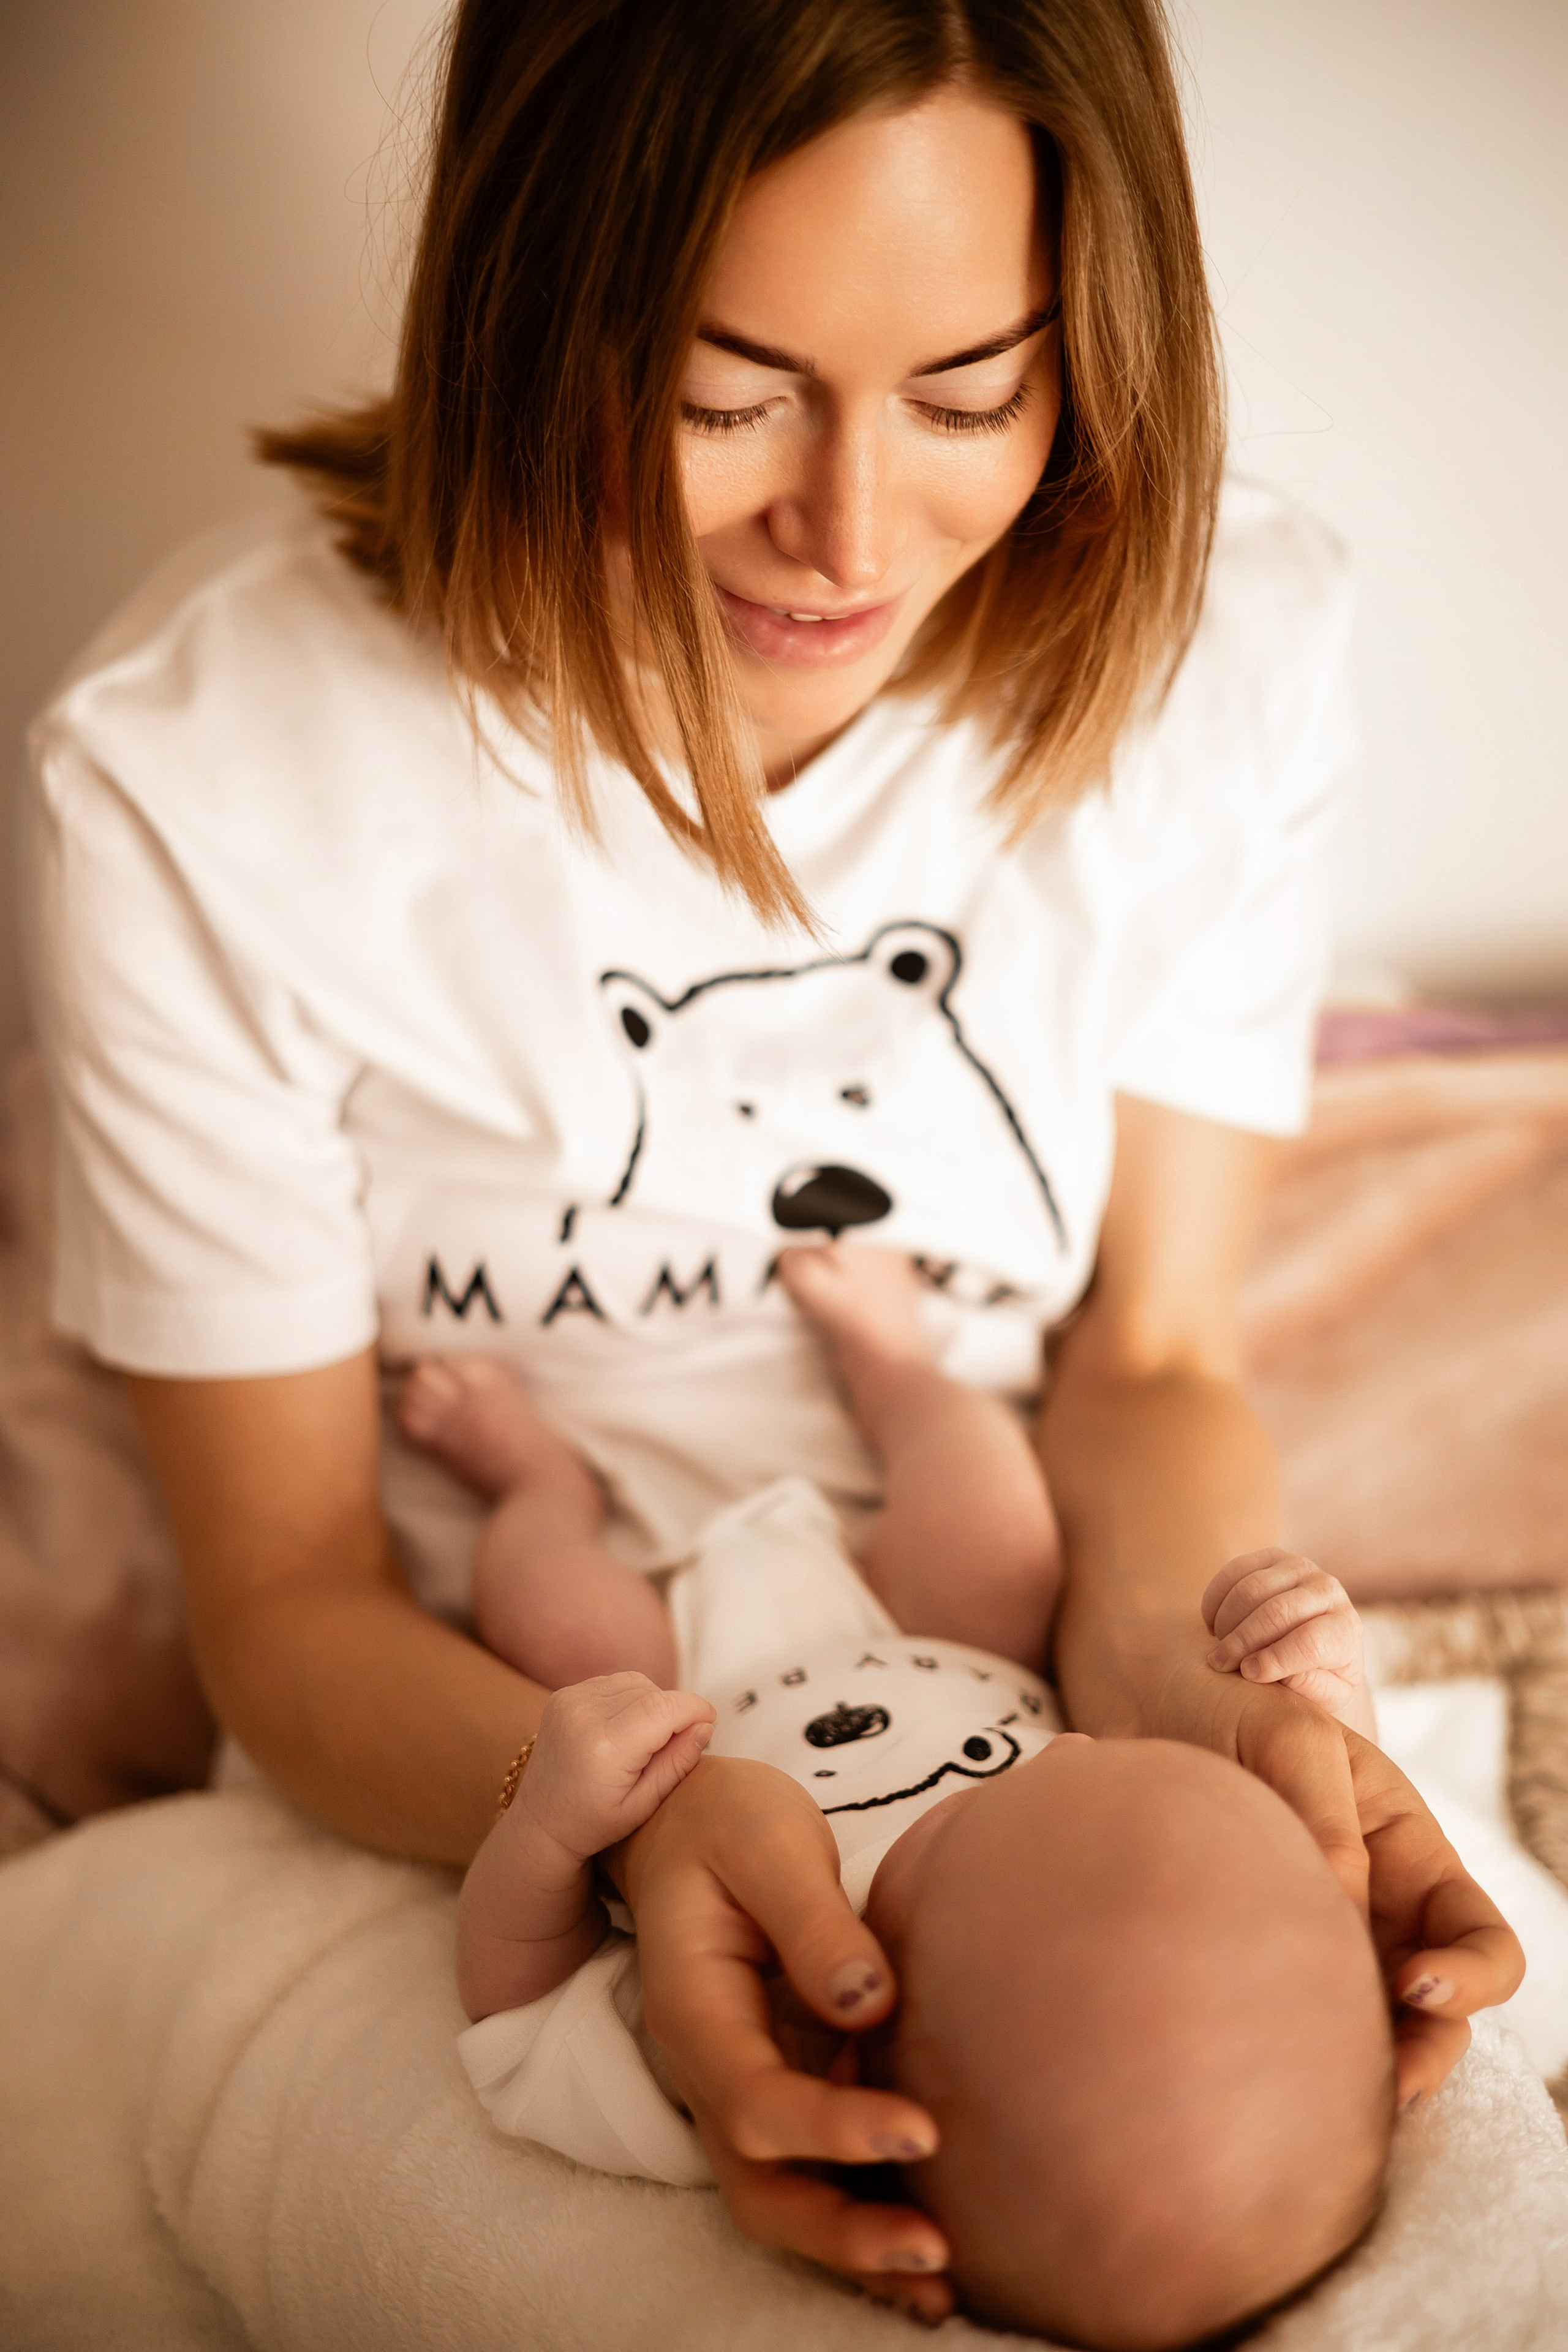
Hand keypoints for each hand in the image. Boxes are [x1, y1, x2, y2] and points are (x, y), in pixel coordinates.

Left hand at [520, 1673, 715, 1866]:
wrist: (539, 1824)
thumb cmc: (593, 1823)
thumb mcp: (642, 1806)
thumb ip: (676, 1764)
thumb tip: (706, 1725)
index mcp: (604, 1748)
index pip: (664, 1707)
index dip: (694, 1708)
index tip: (711, 1721)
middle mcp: (583, 1715)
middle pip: (652, 1692)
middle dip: (673, 1711)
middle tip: (673, 1745)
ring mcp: (568, 1701)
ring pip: (634, 1682)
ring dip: (651, 1702)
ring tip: (645, 1739)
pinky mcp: (562, 1696)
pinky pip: (612, 1683)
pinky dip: (628, 1699)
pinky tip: (623, 1728)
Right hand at [610, 1754, 954, 2325]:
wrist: (681, 1822)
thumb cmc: (726, 1823)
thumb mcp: (766, 1842)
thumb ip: (812, 1920)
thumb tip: (869, 2001)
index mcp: (693, 2009)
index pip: (756, 2100)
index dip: (835, 2129)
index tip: (922, 2130)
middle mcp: (706, 2069)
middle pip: (757, 2185)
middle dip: (842, 2232)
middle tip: (937, 2250)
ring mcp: (738, 2086)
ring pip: (778, 2199)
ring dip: (852, 2248)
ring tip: (941, 2284)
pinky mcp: (780, 2086)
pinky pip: (807, 2174)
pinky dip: (860, 2217)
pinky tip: (926, 2253)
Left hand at [1148, 1658, 1523, 2106]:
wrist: (1149, 1709)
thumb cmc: (1234, 1710)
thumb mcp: (1289, 1738)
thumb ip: (1326, 1819)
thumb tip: (1343, 1913)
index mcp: (1408, 1853)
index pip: (1481, 1936)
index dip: (1473, 1975)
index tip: (1414, 1981)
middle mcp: (1382, 1914)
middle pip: (1441, 2015)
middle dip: (1426, 2054)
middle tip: (1386, 2080)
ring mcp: (1328, 1946)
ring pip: (1373, 2038)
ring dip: (1365, 2074)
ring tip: (1322, 2097)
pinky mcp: (1264, 1968)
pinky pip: (1299, 2028)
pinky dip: (1296, 2061)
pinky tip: (1261, 2080)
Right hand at [1202, 1548, 1372, 1735]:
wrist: (1319, 1647)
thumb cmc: (1321, 1679)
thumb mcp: (1326, 1696)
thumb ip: (1310, 1687)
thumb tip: (1280, 1672)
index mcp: (1346, 1629)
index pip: (1310, 1641)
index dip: (1276, 1659)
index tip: (1248, 1675)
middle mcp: (1329, 1591)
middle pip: (1277, 1612)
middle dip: (1242, 1641)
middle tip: (1219, 1664)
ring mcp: (1300, 1568)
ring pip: (1252, 1589)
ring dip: (1226, 1621)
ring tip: (1219, 1647)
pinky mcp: (1273, 1557)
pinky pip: (1234, 1571)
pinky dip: (1216, 1599)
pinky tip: (1212, 1625)